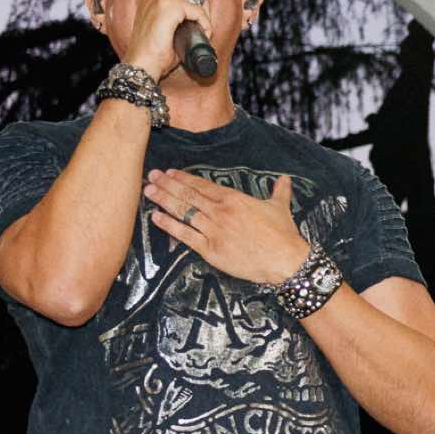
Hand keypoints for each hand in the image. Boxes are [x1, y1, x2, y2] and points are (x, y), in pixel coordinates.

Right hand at [119, 0, 211, 81]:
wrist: (142, 64)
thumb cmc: (151, 50)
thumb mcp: (163, 25)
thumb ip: (176, 14)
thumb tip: (198, 12)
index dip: (196, 7)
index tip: (199, 24)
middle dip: (202, 11)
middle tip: (202, 30)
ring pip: (196, 0)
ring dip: (204, 18)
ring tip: (201, 33)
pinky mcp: (169, 6)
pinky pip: (198, 11)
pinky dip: (205, 23)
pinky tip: (202, 34)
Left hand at [143, 169, 310, 285]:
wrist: (284, 260)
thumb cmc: (283, 235)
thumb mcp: (280, 208)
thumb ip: (279, 191)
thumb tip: (285, 179)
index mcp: (234, 199)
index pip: (203, 185)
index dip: (184, 178)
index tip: (171, 173)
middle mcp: (220, 212)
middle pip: (188, 195)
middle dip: (168, 184)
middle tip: (152, 176)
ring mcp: (213, 230)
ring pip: (183, 211)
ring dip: (164, 200)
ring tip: (149, 191)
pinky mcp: (210, 249)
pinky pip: (185, 235)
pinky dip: (169, 226)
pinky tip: (156, 218)